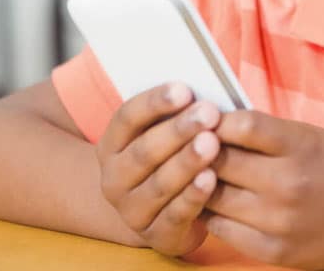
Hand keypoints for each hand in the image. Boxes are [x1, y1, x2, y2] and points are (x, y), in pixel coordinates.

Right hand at [96, 82, 221, 255]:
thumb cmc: (170, 159)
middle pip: (145, 150)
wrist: (160, 212)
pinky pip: (175, 215)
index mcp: (111, 145)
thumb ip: (176, 115)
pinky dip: (193, 196)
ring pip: (160, 183)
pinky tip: (210, 178)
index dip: (155, 102)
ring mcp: (131, 210)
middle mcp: (114, 178)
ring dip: (187, 162)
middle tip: (209, 113)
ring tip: (212, 143)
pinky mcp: (156, 235)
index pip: (127, 118)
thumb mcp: (163, 135)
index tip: (185, 89)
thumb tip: (202, 93)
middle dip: (178, 130)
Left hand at [204, 111, 323, 268]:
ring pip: (213, 197)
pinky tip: (211, 203)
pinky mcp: (273, 250)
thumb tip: (212, 123)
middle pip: (219, 162)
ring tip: (195, 174)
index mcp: (300, 146)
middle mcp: (288, 183)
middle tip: (189, 146)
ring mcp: (279, 221)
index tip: (205, 119)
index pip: (241, 126)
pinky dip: (211, 214)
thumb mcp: (311, 137)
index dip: (214, 120)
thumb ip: (266, 132)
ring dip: (199, 184)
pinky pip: (221, 229)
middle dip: (199, 151)